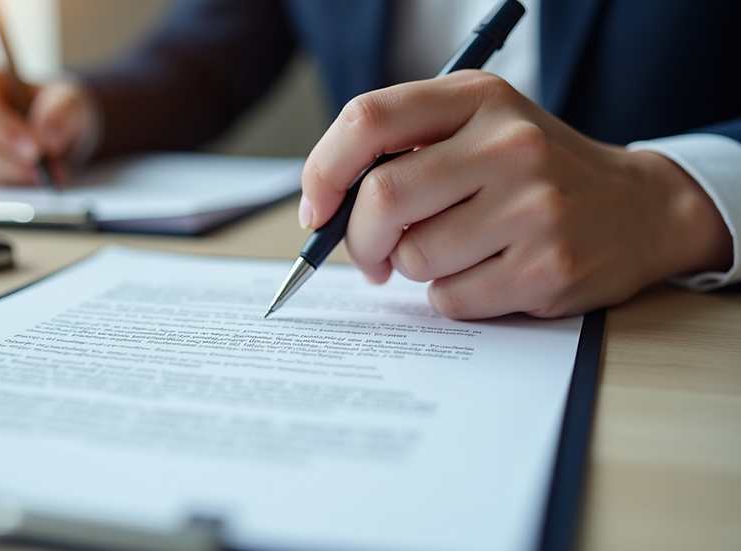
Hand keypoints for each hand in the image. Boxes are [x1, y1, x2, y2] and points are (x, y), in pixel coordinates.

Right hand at [0, 66, 94, 185]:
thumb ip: (61, 111)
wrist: (50, 129)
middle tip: (53, 170)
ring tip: (51, 173)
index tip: (37, 150)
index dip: (5, 130)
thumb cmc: (51, 107)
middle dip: (17, 162)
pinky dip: (13, 184)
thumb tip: (49, 134)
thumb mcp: (66, 100)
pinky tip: (35, 178)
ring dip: (18, 175)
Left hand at [300, 71, 731, 318]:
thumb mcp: (479, 129)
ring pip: (414, 257)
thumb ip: (406, 151)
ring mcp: (534, 207)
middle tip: (373, 255)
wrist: (638, 208)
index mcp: (479, 98)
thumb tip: (325, 211)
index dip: (324, 170)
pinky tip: (489, 274)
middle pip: (382, 198)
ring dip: (415, 269)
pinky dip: (451, 297)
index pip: (369, 119)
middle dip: (360, 239)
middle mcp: (508, 144)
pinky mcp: (548, 268)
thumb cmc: (533, 173)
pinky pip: (450, 299)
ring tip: (456, 253)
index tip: (318, 209)